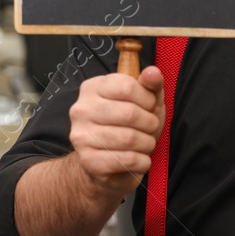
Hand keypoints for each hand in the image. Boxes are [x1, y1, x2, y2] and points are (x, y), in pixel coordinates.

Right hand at [68, 65, 164, 200]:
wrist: (104, 163)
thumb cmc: (126, 126)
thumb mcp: (143, 101)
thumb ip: (150, 84)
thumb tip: (153, 72)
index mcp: (92, 88)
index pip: (127, 86)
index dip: (147, 99)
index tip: (150, 107)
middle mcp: (81, 109)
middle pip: (129, 113)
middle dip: (150, 123)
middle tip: (151, 128)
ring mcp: (82, 136)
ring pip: (129, 138)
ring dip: (147, 143)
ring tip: (146, 143)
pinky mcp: (89, 160)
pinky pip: (126, 159)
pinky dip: (142, 161)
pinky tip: (140, 159)